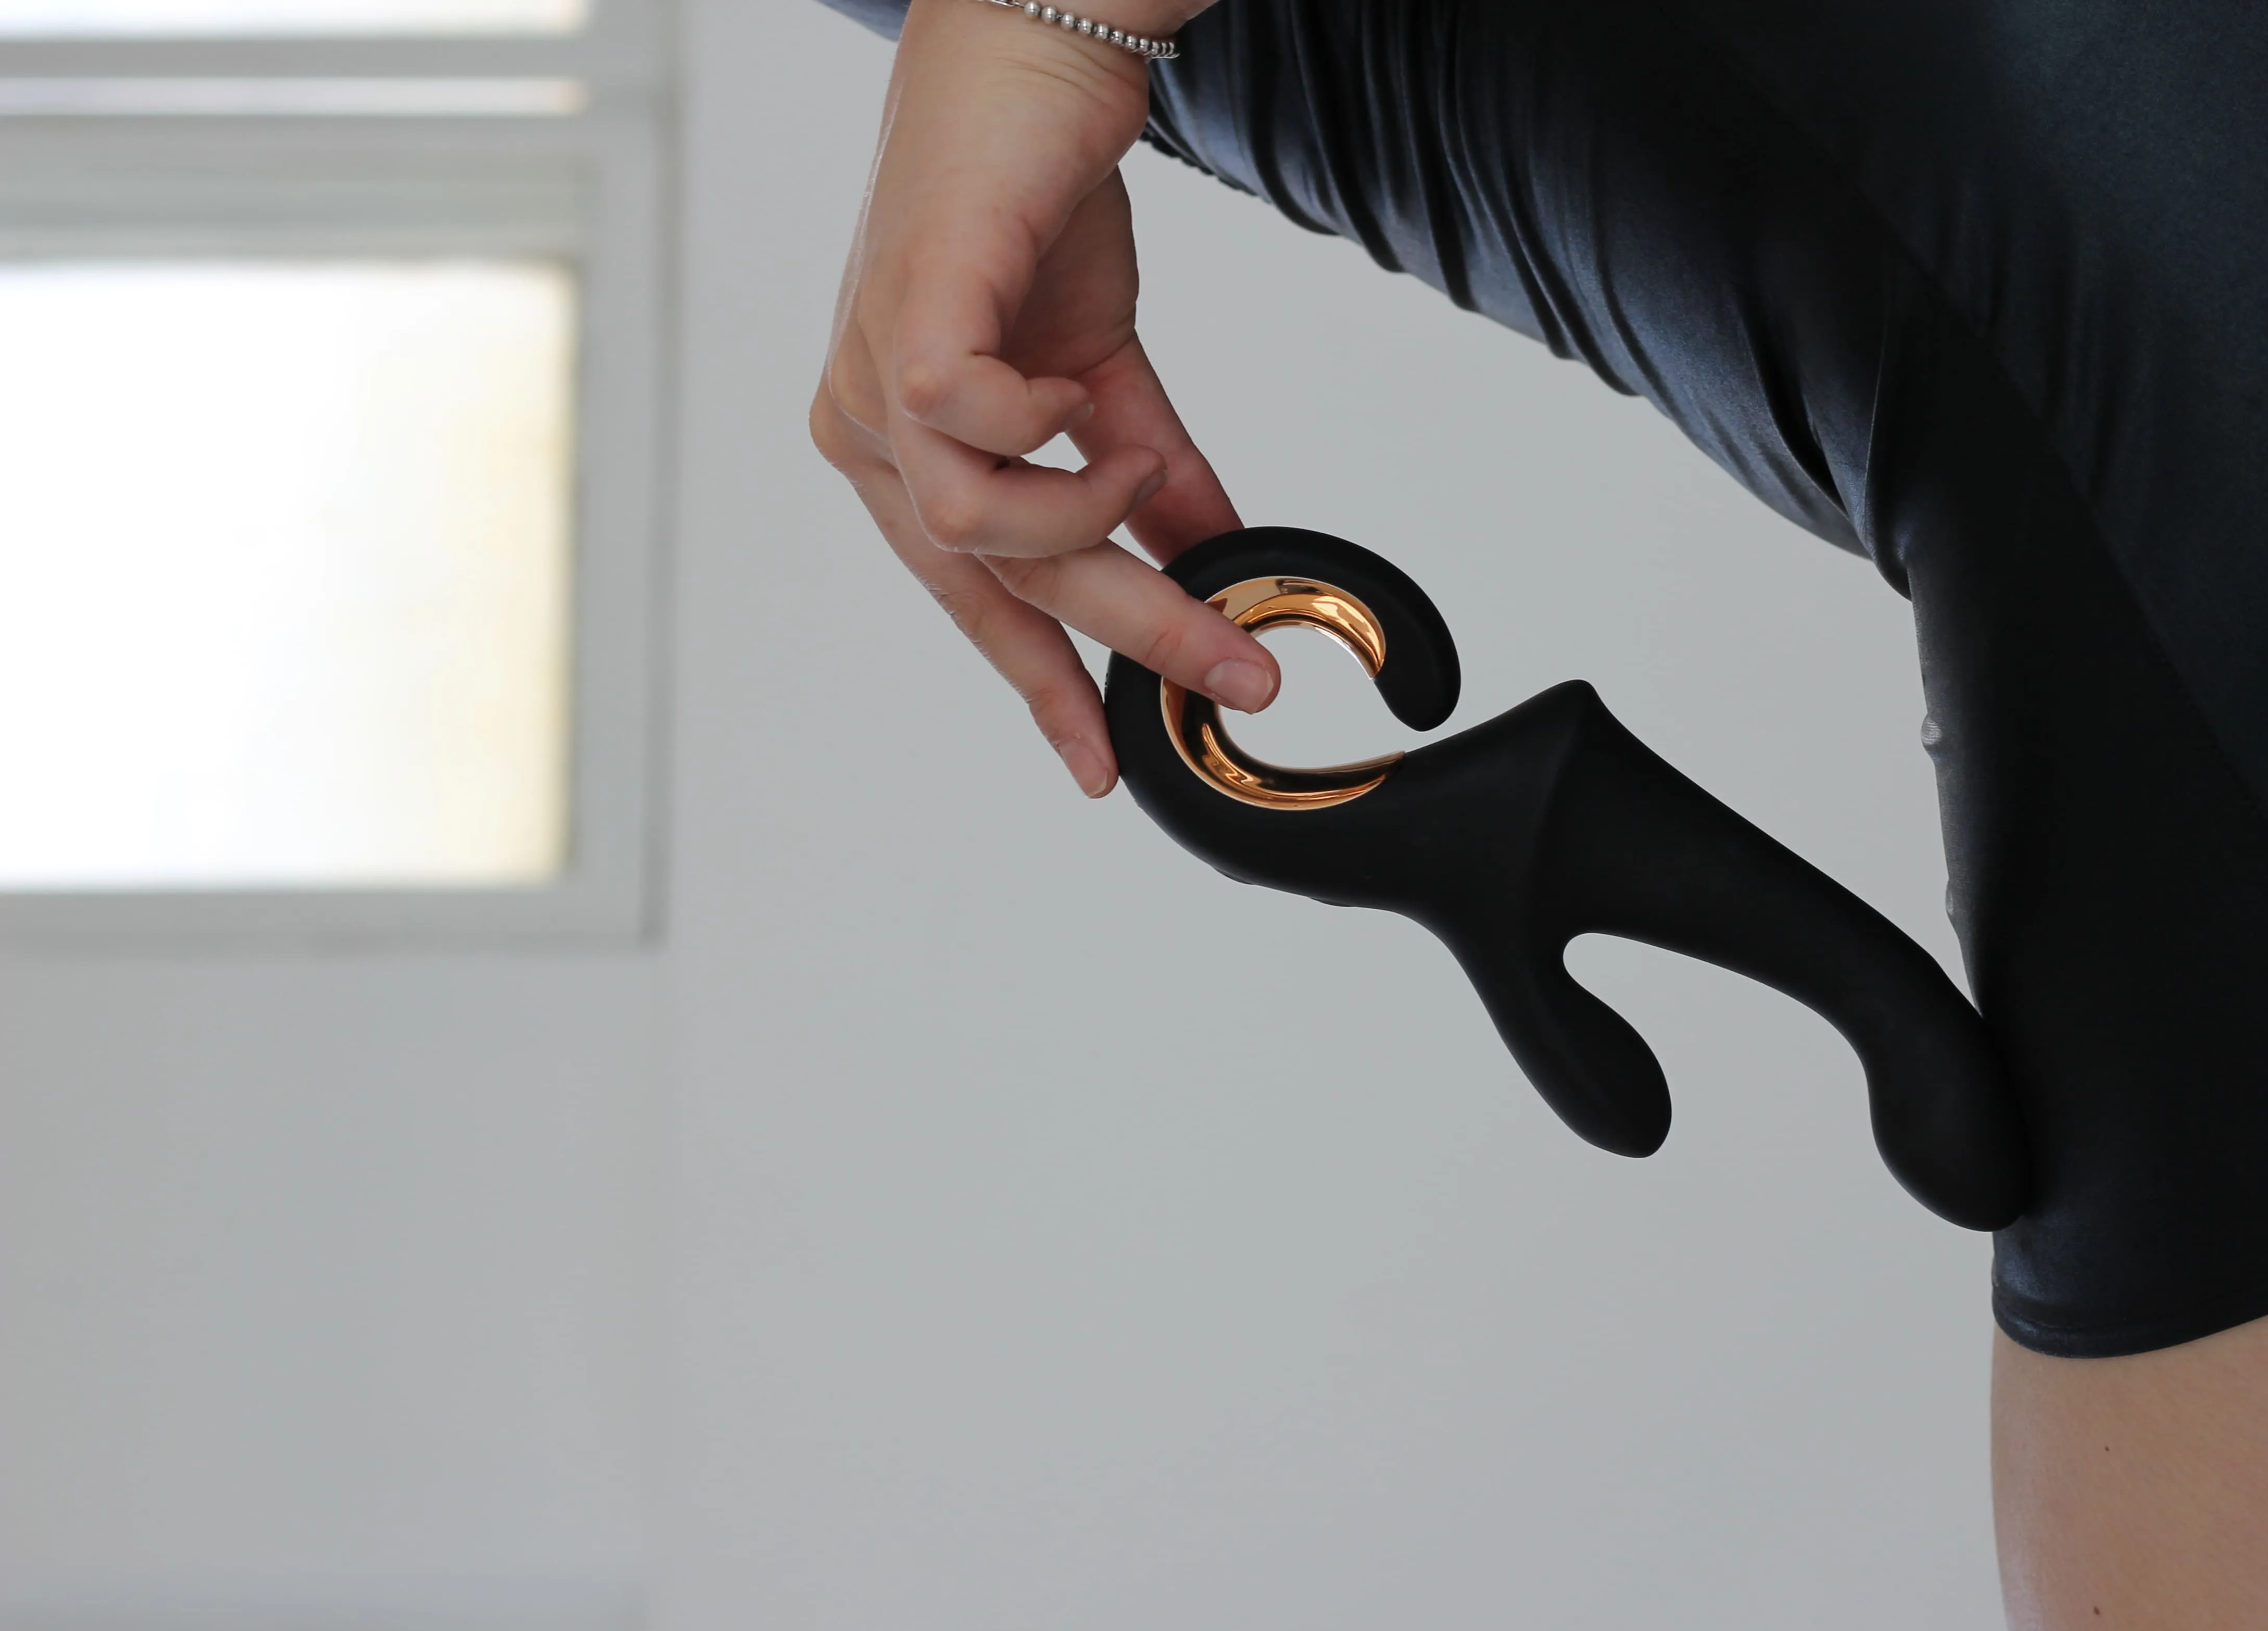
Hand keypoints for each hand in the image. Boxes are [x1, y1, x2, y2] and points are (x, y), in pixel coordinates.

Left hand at [811, 0, 1261, 797]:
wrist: (1024, 69)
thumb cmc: (1038, 210)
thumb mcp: (1106, 373)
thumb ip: (1152, 477)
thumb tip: (1216, 558)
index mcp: (908, 457)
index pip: (977, 606)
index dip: (1048, 688)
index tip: (1109, 762)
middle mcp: (871, 434)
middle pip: (997, 585)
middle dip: (1129, 636)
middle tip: (1235, 667)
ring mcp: (870, 384)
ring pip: (975, 533)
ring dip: (1087, 515)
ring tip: (1145, 460)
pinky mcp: (898, 326)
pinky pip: (972, 429)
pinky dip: (1052, 429)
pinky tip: (1091, 396)